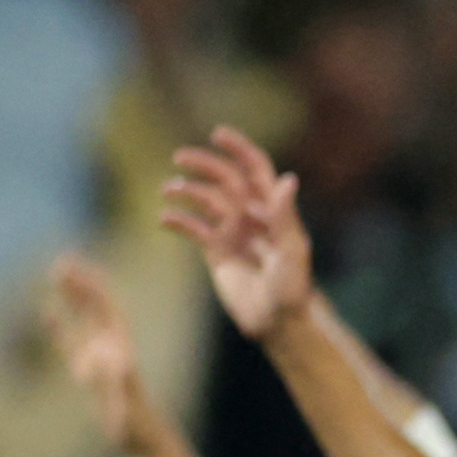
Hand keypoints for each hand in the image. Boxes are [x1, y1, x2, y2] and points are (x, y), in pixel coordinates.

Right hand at [40, 256, 151, 450]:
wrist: (144, 442)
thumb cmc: (137, 427)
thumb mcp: (127, 404)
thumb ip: (120, 383)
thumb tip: (112, 360)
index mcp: (121, 350)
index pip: (108, 311)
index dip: (94, 289)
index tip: (78, 268)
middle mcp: (111, 349)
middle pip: (95, 309)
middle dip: (81, 285)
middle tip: (61, 259)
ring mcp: (98, 359)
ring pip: (83, 321)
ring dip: (72, 298)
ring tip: (56, 273)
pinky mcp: (87, 373)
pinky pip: (70, 344)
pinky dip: (59, 328)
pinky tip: (47, 312)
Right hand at [154, 129, 315, 341]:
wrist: (276, 323)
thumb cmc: (292, 288)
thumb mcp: (292, 250)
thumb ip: (284, 215)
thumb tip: (288, 179)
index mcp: (273, 210)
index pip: (256, 169)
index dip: (239, 149)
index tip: (217, 133)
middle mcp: (252, 216)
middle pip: (225, 179)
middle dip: (204, 164)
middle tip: (179, 157)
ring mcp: (232, 232)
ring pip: (205, 200)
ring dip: (186, 190)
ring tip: (169, 189)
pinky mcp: (215, 251)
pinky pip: (193, 229)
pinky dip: (178, 221)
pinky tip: (164, 219)